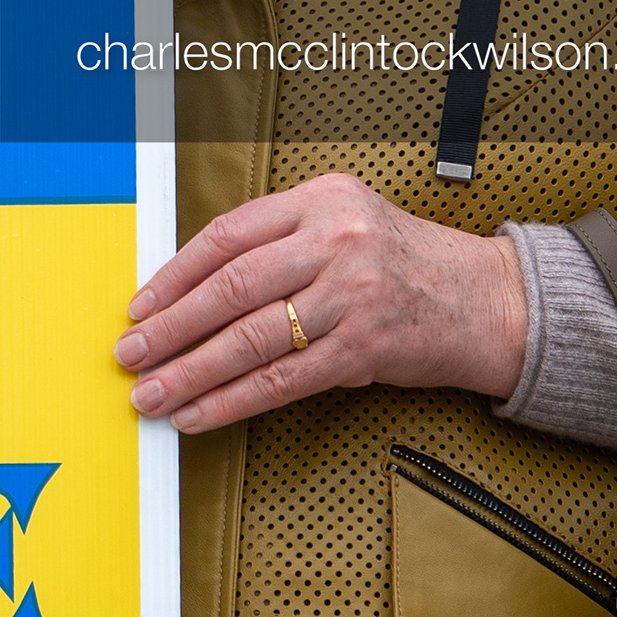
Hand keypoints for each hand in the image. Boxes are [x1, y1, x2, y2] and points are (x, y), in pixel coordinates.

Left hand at [116, 172, 526, 433]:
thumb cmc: (402, 263)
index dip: (174, 275)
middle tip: (129, 354)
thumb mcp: (344, 223)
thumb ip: (279, 241)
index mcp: (320, 201)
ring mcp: (351, 295)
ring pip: (250, 338)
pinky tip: (200, 414)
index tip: (140, 306)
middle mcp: (334, 241)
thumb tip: (192, 289)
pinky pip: (282, 380)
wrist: (486, 299)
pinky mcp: (364, 348)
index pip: (227, 236)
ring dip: (192, 372)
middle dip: (170, 328)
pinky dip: (233, 401)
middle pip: (231, 288)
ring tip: (152, 393)